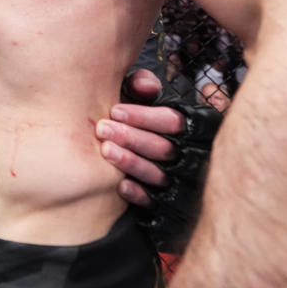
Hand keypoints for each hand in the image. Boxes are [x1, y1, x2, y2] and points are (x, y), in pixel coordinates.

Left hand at [99, 68, 181, 206]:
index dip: (145, 116)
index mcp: (183, 126)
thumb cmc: (130, 117)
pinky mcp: (165, 202)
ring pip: (159, 175)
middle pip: (164, 148)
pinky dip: (138, 194)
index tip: (115, 110)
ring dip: (131, 162)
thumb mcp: (135, 96)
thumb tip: (146, 86)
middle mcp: (184, 153)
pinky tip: (120, 186)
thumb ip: (141, 86)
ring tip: (105, 150)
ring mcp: (176, 179)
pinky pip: (156, 201)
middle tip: (102, 129)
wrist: (121, 144)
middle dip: (131, 137)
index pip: (173, 121)